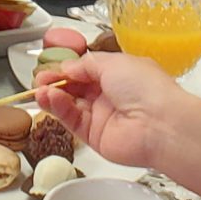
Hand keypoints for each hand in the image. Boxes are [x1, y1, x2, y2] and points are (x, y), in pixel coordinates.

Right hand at [33, 51, 200, 184]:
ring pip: (70, 105)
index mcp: (119, 74)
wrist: (160, 125)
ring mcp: (102, 117)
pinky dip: (58, 109)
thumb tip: (69, 66)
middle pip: (75, 88)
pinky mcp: (95, 136)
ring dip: (53, 95)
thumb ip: (86, 64)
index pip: (85, 70)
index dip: (67, 68)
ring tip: (40, 90)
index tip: (50, 66)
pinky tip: (48, 99)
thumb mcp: (114, 62)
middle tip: (40, 79)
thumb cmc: (146, 88)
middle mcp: (110, 95)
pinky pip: (72, 121)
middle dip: (56, 82)